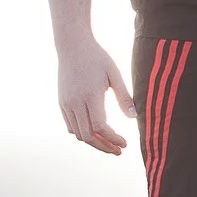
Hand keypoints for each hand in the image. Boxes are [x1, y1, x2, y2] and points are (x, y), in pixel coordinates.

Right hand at [58, 37, 134, 153]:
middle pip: (88, 136)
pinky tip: (96, 134)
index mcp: (90, 95)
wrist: (72, 45)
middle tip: (119, 151)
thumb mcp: (114, 74)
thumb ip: (124, 97)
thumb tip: (134, 118)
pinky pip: (71, 126)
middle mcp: (75, 102)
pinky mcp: (62, 103)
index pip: (100, 127)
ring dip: (94, 142)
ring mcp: (66, 103)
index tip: (125, 143)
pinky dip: (83, 134)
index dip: (112, 139)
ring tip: (109, 145)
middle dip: (104, 147)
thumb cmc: (97, 57)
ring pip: (78, 134)